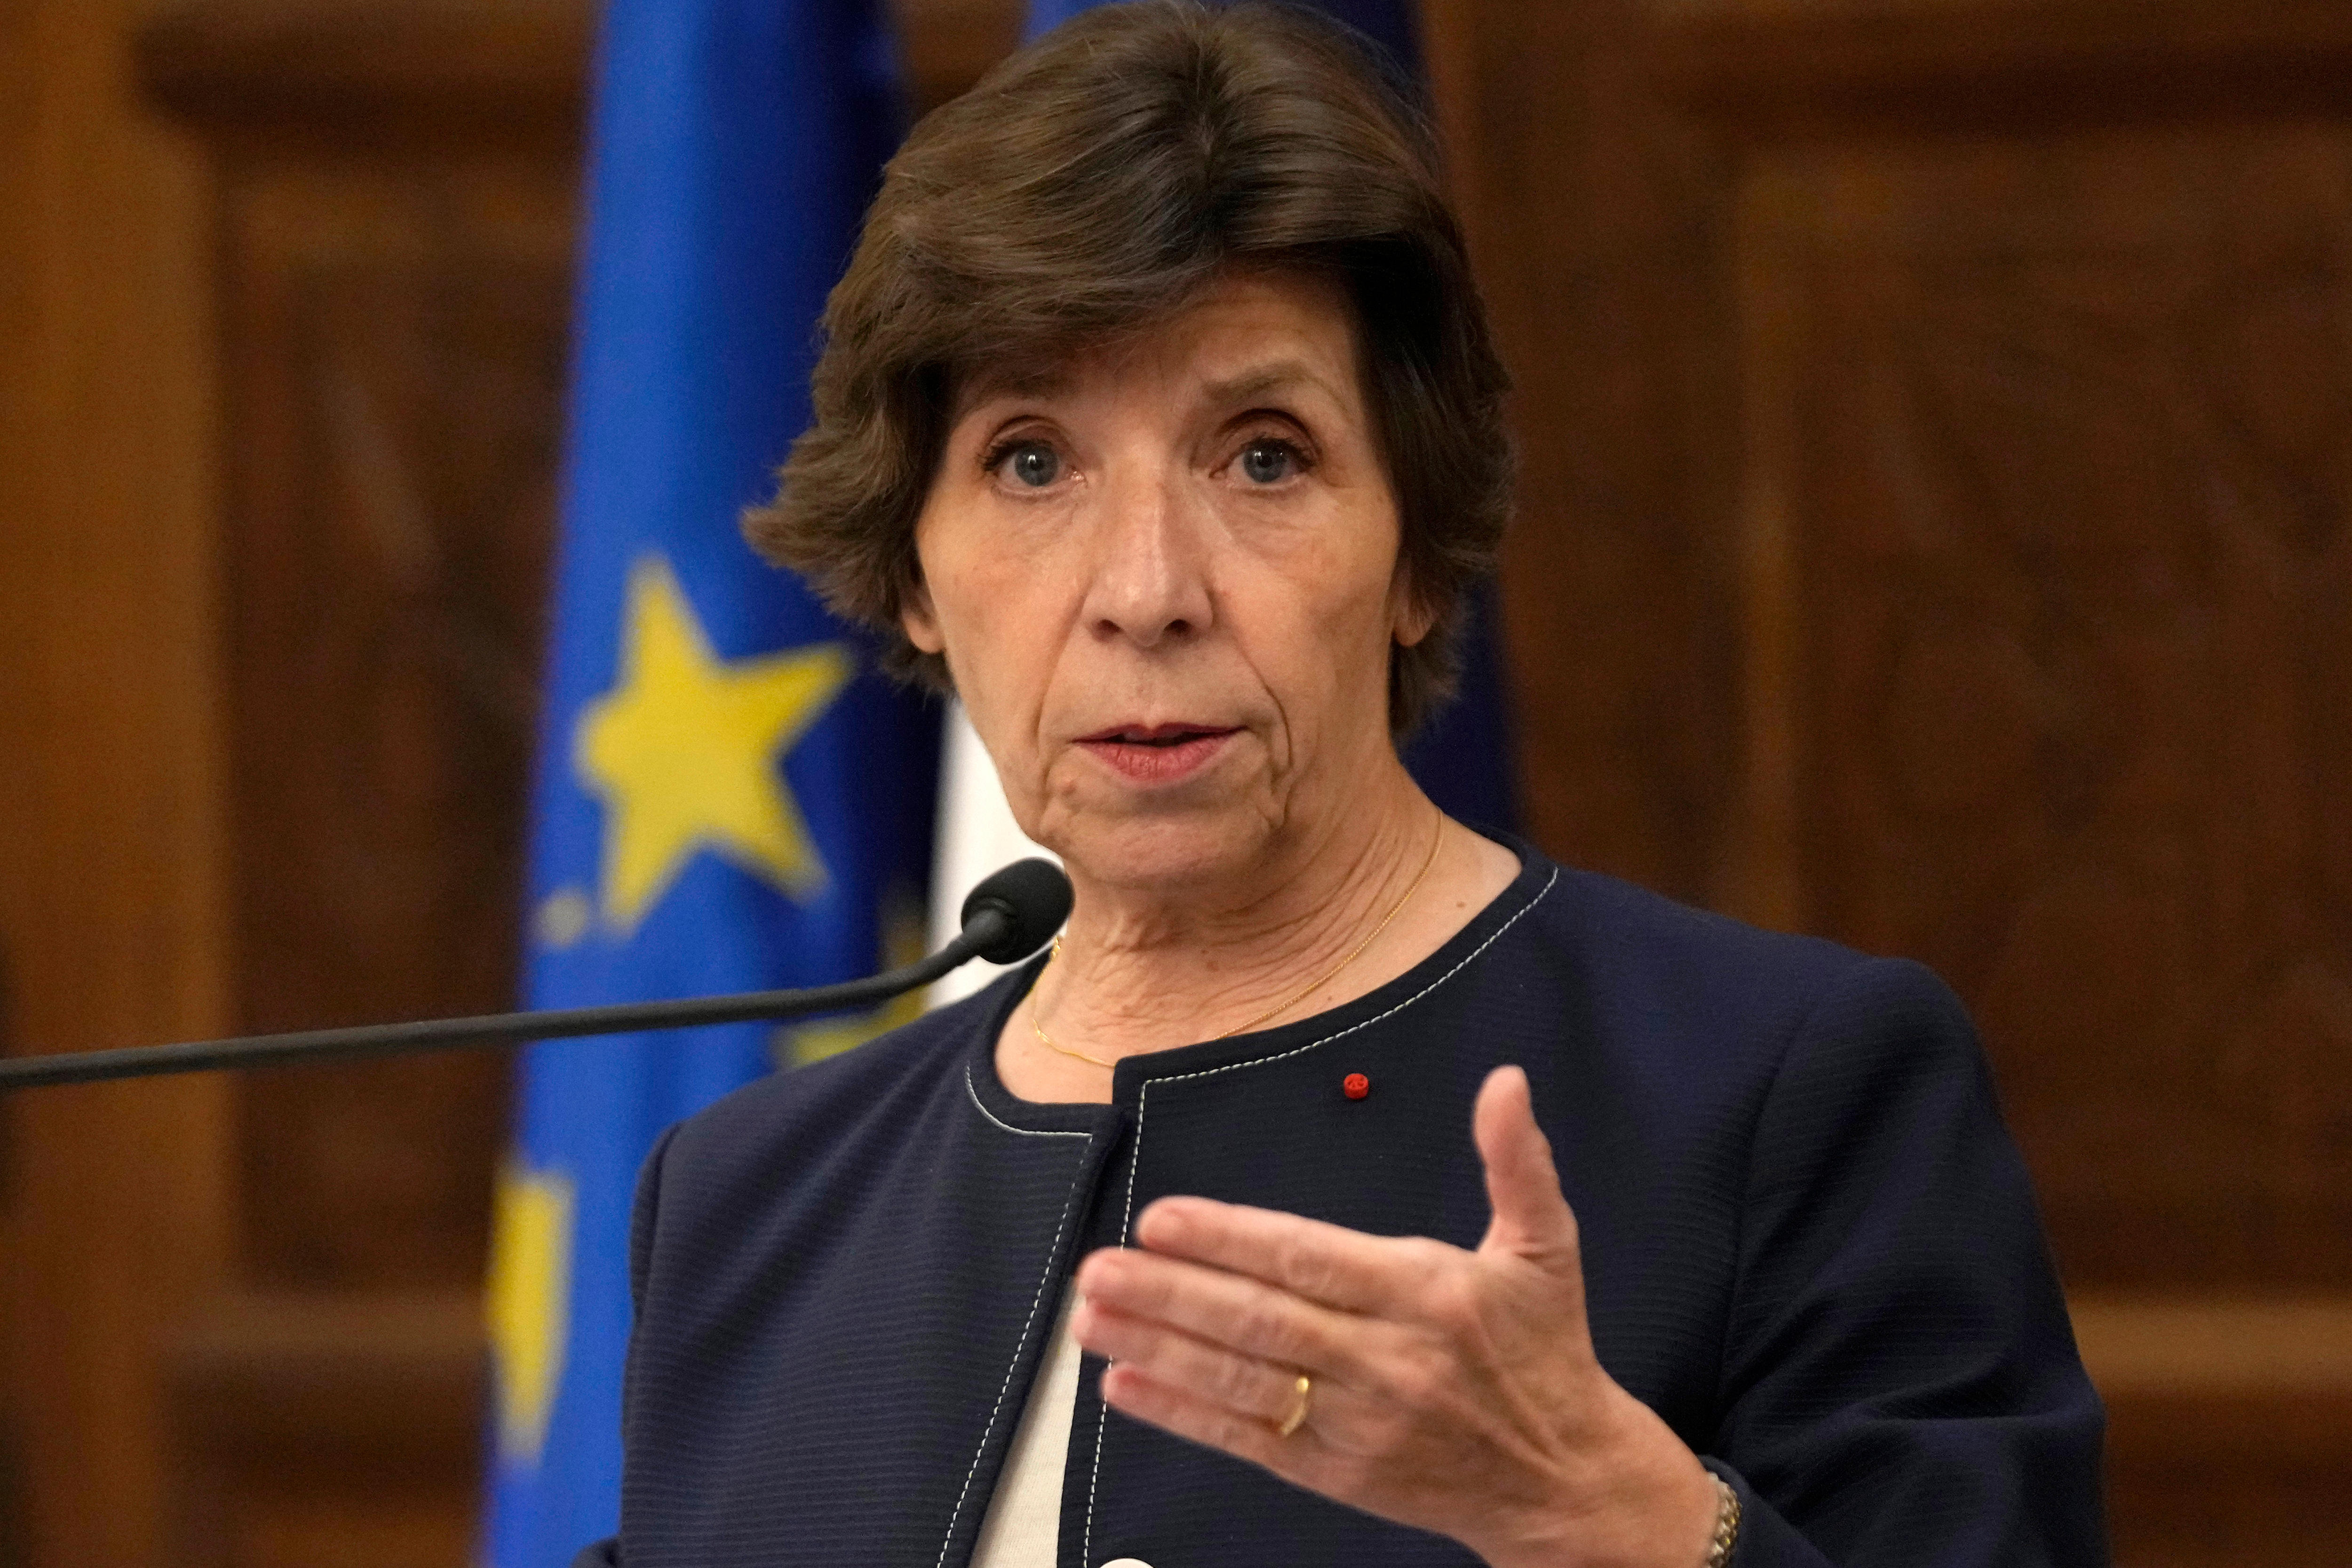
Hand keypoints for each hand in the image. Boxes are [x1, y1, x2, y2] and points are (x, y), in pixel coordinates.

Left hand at [1070, 1065, 1719, 1567]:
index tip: (1161, 1218)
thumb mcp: (1547, 1247)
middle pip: (1262, 1322)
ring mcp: (1358, 1423)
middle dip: (1172, 1293)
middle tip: (1097, 1268)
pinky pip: (1249, 1439)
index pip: (1309, 1260)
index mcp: (1426, 1294)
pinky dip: (1184, 1414)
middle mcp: (1386, 1360)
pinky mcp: (1339, 1474)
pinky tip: (1126, 1385)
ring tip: (1090, 1318)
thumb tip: (1507, 1082)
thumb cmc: (1545, 1350)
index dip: (1231, 1239)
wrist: (1563, 1480)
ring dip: (1159, 1348)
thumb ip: (1517, 1161)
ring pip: (1243, 1380)